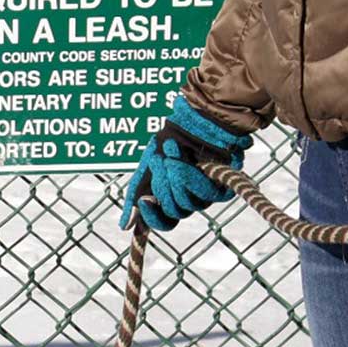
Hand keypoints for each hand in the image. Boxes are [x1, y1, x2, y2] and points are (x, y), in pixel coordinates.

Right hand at [120, 97, 251, 231]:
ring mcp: (207, 194)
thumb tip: (124, 227)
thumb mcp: (146, 171)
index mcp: (171, 199)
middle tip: (158, 159)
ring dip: (177, 176)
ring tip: (172, 150)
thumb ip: (134, 198)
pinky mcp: (224, 185)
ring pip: (189, 203)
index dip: (153, 217)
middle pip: (175, 211)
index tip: (144, 199)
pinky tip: (187, 159)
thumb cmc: (169, 142)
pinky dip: (193, 175)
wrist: (192, 119)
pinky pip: (207, 193)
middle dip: (163, 184)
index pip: (165, 222)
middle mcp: (190, 200)